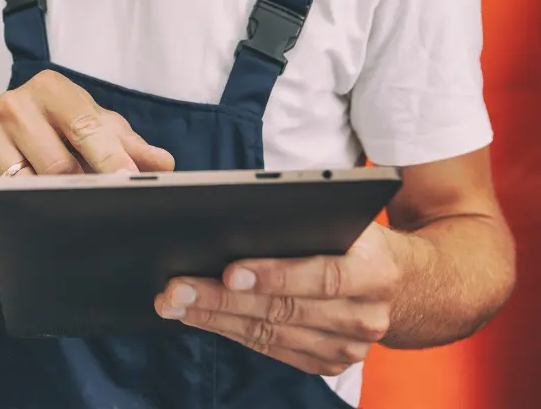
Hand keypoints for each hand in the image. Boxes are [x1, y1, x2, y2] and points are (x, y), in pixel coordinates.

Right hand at [0, 70, 174, 193]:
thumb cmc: (50, 142)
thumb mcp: (90, 137)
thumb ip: (128, 146)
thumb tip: (163, 163)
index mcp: (50, 88)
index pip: (86, 125)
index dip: (110, 157)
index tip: (128, 181)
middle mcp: (14, 102)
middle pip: (58, 163)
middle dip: (80, 188)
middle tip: (95, 204)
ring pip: (28, 184)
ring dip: (49, 201)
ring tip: (59, 204)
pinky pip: (0, 197)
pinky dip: (17, 207)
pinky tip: (23, 207)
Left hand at [155, 222, 407, 375]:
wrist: (405, 285)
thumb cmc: (358, 241)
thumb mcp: (347, 221)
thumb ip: (307, 223)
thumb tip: (240, 217)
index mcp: (376, 272)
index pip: (322, 276)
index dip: (274, 275)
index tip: (229, 270)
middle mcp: (365, 316)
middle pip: (284, 310)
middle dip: (223, 299)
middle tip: (177, 288)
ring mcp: (349, 348)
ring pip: (270, 334)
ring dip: (215, 318)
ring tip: (175, 303)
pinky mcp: (329, 364)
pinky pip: (271, 350)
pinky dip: (230, 332)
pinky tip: (199, 317)